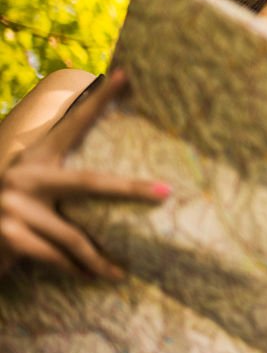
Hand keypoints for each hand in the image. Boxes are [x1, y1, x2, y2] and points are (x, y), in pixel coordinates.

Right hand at [0, 70, 169, 279]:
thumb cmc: (5, 215)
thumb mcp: (27, 189)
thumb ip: (57, 180)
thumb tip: (103, 180)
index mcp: (32, 156)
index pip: (70, 121)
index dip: (97, 98)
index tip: (127, 73)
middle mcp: (24, 174)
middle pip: (89, 182)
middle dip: (129, 189)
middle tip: (165, 193)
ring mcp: (13, 205)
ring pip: (74, 237)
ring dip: (97, 260)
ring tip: (118, 273)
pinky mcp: (8, 235)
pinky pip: (55, 256)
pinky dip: (74, 271)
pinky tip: (88, 279)